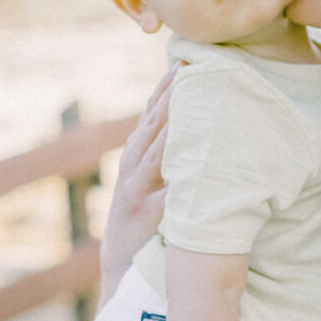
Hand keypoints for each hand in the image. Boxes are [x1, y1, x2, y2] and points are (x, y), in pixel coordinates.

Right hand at [99, 67, 176, 301]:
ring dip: (176, 120)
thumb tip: (196, 117)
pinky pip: (169, 186)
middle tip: (194, 63)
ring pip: (159, 146)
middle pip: (156, 120)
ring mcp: (138, 186)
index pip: (154, 109)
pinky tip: (196, 154)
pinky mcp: (148, 211)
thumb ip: (166, 149)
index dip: (169, 84)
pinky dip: (181, 168)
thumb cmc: (145, 215)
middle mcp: (133, 163)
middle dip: (174, 91)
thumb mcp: (150, 177)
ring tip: (193, 96)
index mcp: (136, 151)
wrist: (123, 263)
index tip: (188, 57)